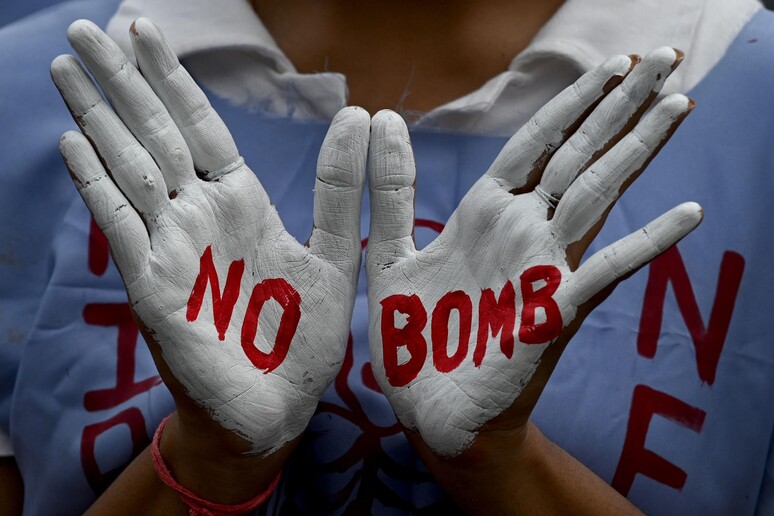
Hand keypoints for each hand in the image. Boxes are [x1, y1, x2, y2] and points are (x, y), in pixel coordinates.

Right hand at [53, 19, 368, 458]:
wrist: (276, 408)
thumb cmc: (303, 339)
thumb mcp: (336, 255)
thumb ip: (342, 189)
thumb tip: (361, 113)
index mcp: (241, 204)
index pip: (200, 125)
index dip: (173, 78)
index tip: (146, 28)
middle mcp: (199, 217)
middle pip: (156, 133)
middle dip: (122, 81)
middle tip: (87, 27)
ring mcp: (172, 249)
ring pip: (130, 168)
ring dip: (98, 117)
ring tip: (67, 67)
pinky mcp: (155, 287)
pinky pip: (122, 226)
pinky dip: (98, 185)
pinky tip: (74, 143)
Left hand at [366, 48, 701, 457]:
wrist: (430, 413)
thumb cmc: (415, 339)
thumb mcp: (390, 253)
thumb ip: (391, 190)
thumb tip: (380, 117)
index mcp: (484, 216)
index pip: (536, 144)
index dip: (571, 102)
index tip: (609, 63)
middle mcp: (521, 233)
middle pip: (578, 155)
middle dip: (620, 105)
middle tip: (665, 55)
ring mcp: (542, 269)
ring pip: (595, 195)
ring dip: (637, 150)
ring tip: (679, 104)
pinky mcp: (553, 312)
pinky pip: (605, 271)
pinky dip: (645, 243)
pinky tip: (686, 214)